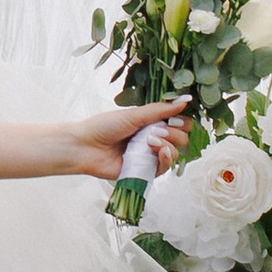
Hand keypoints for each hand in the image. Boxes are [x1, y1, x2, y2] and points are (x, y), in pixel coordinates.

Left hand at [60, 94, 190, 180]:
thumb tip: (186, 100)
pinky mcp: (145, 171)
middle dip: (174, 133)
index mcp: (151, 123)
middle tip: (157, 131)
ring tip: (151, 142)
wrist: (85, 146)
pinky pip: (165, 168)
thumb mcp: (134, 114)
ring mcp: (150, 156)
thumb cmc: (104, 126)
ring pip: (175, 154)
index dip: (182, 122)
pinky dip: (165, 159)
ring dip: (168, 146)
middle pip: (182, 139)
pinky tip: (156, 152)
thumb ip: (160, 110)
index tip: (175, 119)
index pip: (179, 123)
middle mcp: (153, 139)